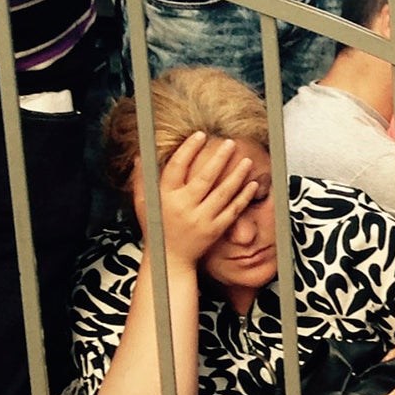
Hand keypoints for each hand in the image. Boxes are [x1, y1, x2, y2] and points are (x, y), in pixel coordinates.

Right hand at [137, 131, 259, 267]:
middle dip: (219, 158)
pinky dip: (244, 197)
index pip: (177, 167)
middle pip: (204, 178)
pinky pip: (233, 210)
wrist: (169, 259)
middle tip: (230, 143)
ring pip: (223, 193)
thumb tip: (141, 154)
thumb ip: (142, 179)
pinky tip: (253, 184)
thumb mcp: (143, 204)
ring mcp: (201, 219)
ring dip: (237, 175)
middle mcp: (183, 208)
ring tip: (247, 160)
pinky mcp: (215, 230)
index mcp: (165, 198)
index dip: (189, 149)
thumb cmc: (156, 228)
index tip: (200, 135)